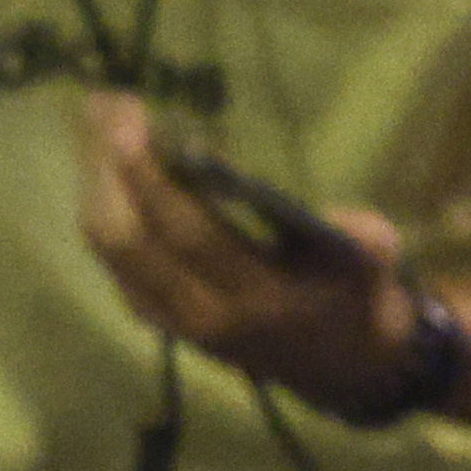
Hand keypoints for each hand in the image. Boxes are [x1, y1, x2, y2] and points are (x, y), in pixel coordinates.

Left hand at [74, 92, 414, 414]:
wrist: (341, 369)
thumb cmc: (356, 302)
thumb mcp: (376, 270)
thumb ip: (369, 245)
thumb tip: (351, 223)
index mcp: (256, 299)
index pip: (188, 235)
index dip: (153, 179)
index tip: (135, 122)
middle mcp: (200, 314)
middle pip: (126, 238)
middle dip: (108, 167)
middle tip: (104, 101)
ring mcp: (170, 320)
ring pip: (108, 248)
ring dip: (95, 179)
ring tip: (95, 115)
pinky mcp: (155, 317)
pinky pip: (111, 258)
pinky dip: (101, 204)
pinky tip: (102, 159)